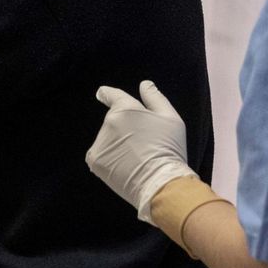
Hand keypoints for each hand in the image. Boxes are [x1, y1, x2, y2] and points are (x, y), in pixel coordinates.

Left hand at [87, 81, 197, 221]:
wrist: (161, 183)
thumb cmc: (169, 148)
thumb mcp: (171, 119)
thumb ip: (155, 98)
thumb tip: (144, 84)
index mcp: (126, 109)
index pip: (112, 95)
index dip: (107, 94)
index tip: (102, 93)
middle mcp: (109, 122)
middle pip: (114, 121)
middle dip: (125, 129)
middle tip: (143, 144)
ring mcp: (100, 142)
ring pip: (108, 139)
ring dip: (117, 145)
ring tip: (137, 158)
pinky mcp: (95, 160)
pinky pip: (100, 155)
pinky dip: (109, 159)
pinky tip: (125, 166)